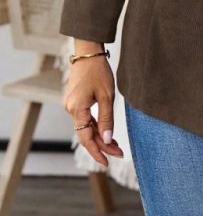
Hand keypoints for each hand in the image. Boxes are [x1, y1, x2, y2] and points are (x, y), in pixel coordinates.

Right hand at [63, 40, 123, 166]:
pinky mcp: (75, 102)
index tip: (108, 162)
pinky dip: (95, 127)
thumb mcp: (107, 96)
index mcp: (76, 109)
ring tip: (116, 146)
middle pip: (86, 135)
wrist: (88, 53)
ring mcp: (71, 106)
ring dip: (100, 137)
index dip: (97, 151)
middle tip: (119, 153)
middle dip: (102, 145)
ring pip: (85, 128)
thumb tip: (107, 139)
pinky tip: (106, 133)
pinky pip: (85, 119)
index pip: (86, 138)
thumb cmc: (99, 71)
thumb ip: (106, 119)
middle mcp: (70, 109)